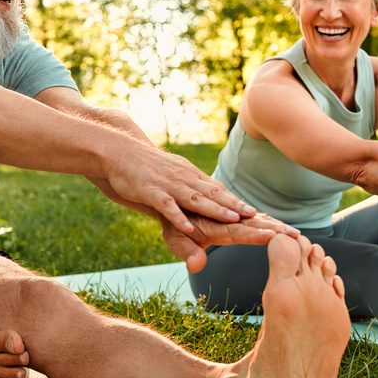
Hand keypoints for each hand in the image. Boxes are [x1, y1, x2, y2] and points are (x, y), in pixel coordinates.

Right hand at [98, 145, 256, 232]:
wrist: (120, 150)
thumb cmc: (148, 166)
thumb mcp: (174, 173)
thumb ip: (191, 186)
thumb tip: (210, 196)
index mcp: (191, 176)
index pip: (219, 190)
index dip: (237, 201)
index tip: (256, 212)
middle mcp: (184, 178)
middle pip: (214, 194)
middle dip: (235, 206)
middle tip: (256, 216)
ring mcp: (168, 184)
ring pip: (195, 198)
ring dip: (215, 209)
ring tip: (234, 219)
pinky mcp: (150, 191)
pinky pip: (166, 205)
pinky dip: (177, 216)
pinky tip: (187, 227)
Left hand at [160, 212, 296, 273]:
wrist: (172, 199)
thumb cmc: (174, 224)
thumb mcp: (175, 239)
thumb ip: (187, 252)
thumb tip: (196, 266)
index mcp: (215, 225)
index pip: (239, 231)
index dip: (257, 234)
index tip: (275, 235)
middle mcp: (226, 217)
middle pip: (254, 224)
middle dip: (275, 230)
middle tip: (295, 235)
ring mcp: (231, 214)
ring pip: (257, 219)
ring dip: (275, 225)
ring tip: (294, 232)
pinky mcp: (233, 212)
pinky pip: (253, 217)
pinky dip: (268, 221)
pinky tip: (281, 227)